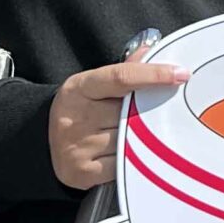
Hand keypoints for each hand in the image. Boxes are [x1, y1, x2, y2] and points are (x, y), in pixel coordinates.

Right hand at [49, 56, 189, 190]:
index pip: (121, 77)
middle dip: (148, 113)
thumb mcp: (95, 85)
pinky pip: (124, 165)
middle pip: (131, 112)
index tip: (181, 74)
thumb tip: (152, 50)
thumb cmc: (82, 110)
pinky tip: (128, 154)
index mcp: (78, 88)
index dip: (154, 74)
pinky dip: (132, 160)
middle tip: (157, 113)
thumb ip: (125, 70)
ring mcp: (76, 146)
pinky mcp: (81, 172)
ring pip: (130, 140)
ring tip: (135, 135)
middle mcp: (73, 116)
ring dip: (141, 138)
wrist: (42, 141)